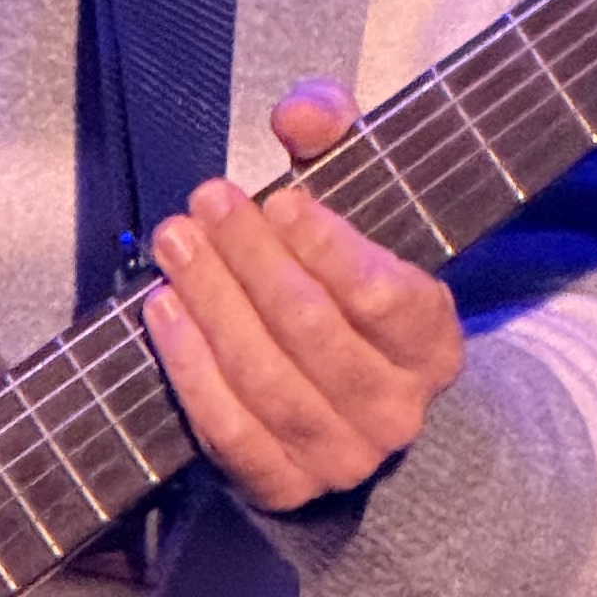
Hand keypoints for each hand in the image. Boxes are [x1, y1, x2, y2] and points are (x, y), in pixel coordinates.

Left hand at [140, 82, 462, 516]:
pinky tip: (164, 311)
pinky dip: (189, 368)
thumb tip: (301, 111)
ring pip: (264, 377)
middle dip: (250, 260)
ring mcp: (339, 455)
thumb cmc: (349, 288)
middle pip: (311, 330)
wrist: (351, 405)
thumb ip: (338, 141)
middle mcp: (396, 409)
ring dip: (211, 303)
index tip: (280, 199)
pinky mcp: (282, 485)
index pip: (384, 298)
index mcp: (432, 344)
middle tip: (207, 203)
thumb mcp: (361, 208)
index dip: (328, 247)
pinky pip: (228, 429)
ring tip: (175, 244)